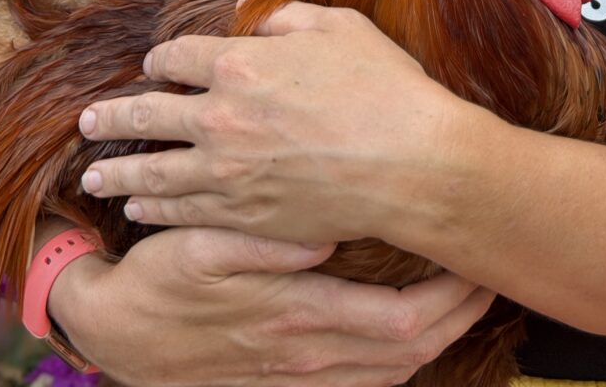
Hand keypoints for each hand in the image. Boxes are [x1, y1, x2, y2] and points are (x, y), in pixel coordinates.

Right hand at [53, 225, 495, 386]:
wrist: (115, 333)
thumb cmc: (160, 278)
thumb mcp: (201, 245)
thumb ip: (264, 241)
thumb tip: (321, 234)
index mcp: (297, 317)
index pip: (402, 321)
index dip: (452, 300)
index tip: (478, 262)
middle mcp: (307, 358)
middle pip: (412, 352)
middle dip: (461, 316)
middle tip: (490, 272)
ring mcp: (298, 378)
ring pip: (394, 372)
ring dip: (438, 338)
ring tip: (466, 294)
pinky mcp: (287, 385)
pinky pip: (365, 383)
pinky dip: (402, 359)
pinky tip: (414, 328)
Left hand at [78, 3, 464, 246]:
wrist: (410, 163)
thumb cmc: (384, 88)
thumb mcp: (339, 26)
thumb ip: (286, 16)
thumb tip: (250, 15)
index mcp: (241, 63)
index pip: (178, 57)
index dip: (162, 60)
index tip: (154, 65)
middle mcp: (221, 117)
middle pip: (148, 113)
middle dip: (112, 115)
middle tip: (87, 121)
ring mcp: (227, 171)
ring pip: (153, 170)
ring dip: (118, 170)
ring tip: (93, 173)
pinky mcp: (242, 214)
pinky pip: (181, 210)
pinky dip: (154, 207)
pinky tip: (139, 205)